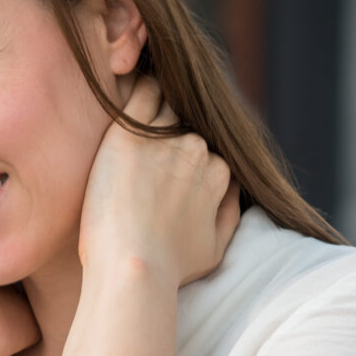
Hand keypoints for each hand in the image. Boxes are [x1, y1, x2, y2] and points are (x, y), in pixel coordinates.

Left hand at [78, 79, 238, 284]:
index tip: (157, 166)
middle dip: (165, 133)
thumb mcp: (215, 247)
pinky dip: (138, 88)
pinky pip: (142, 94)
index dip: (178, 156)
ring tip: (131, 116)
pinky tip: (123, 88)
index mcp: (218, 172)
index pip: (201, 149)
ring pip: (163, 106)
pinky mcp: (129, 134)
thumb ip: (229, 213)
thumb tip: (231, 190)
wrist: (134, 266)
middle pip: (182, 127)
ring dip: (151, 109)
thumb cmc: (170, 267)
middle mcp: (198, 150)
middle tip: (139, 146)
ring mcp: (165, 139)